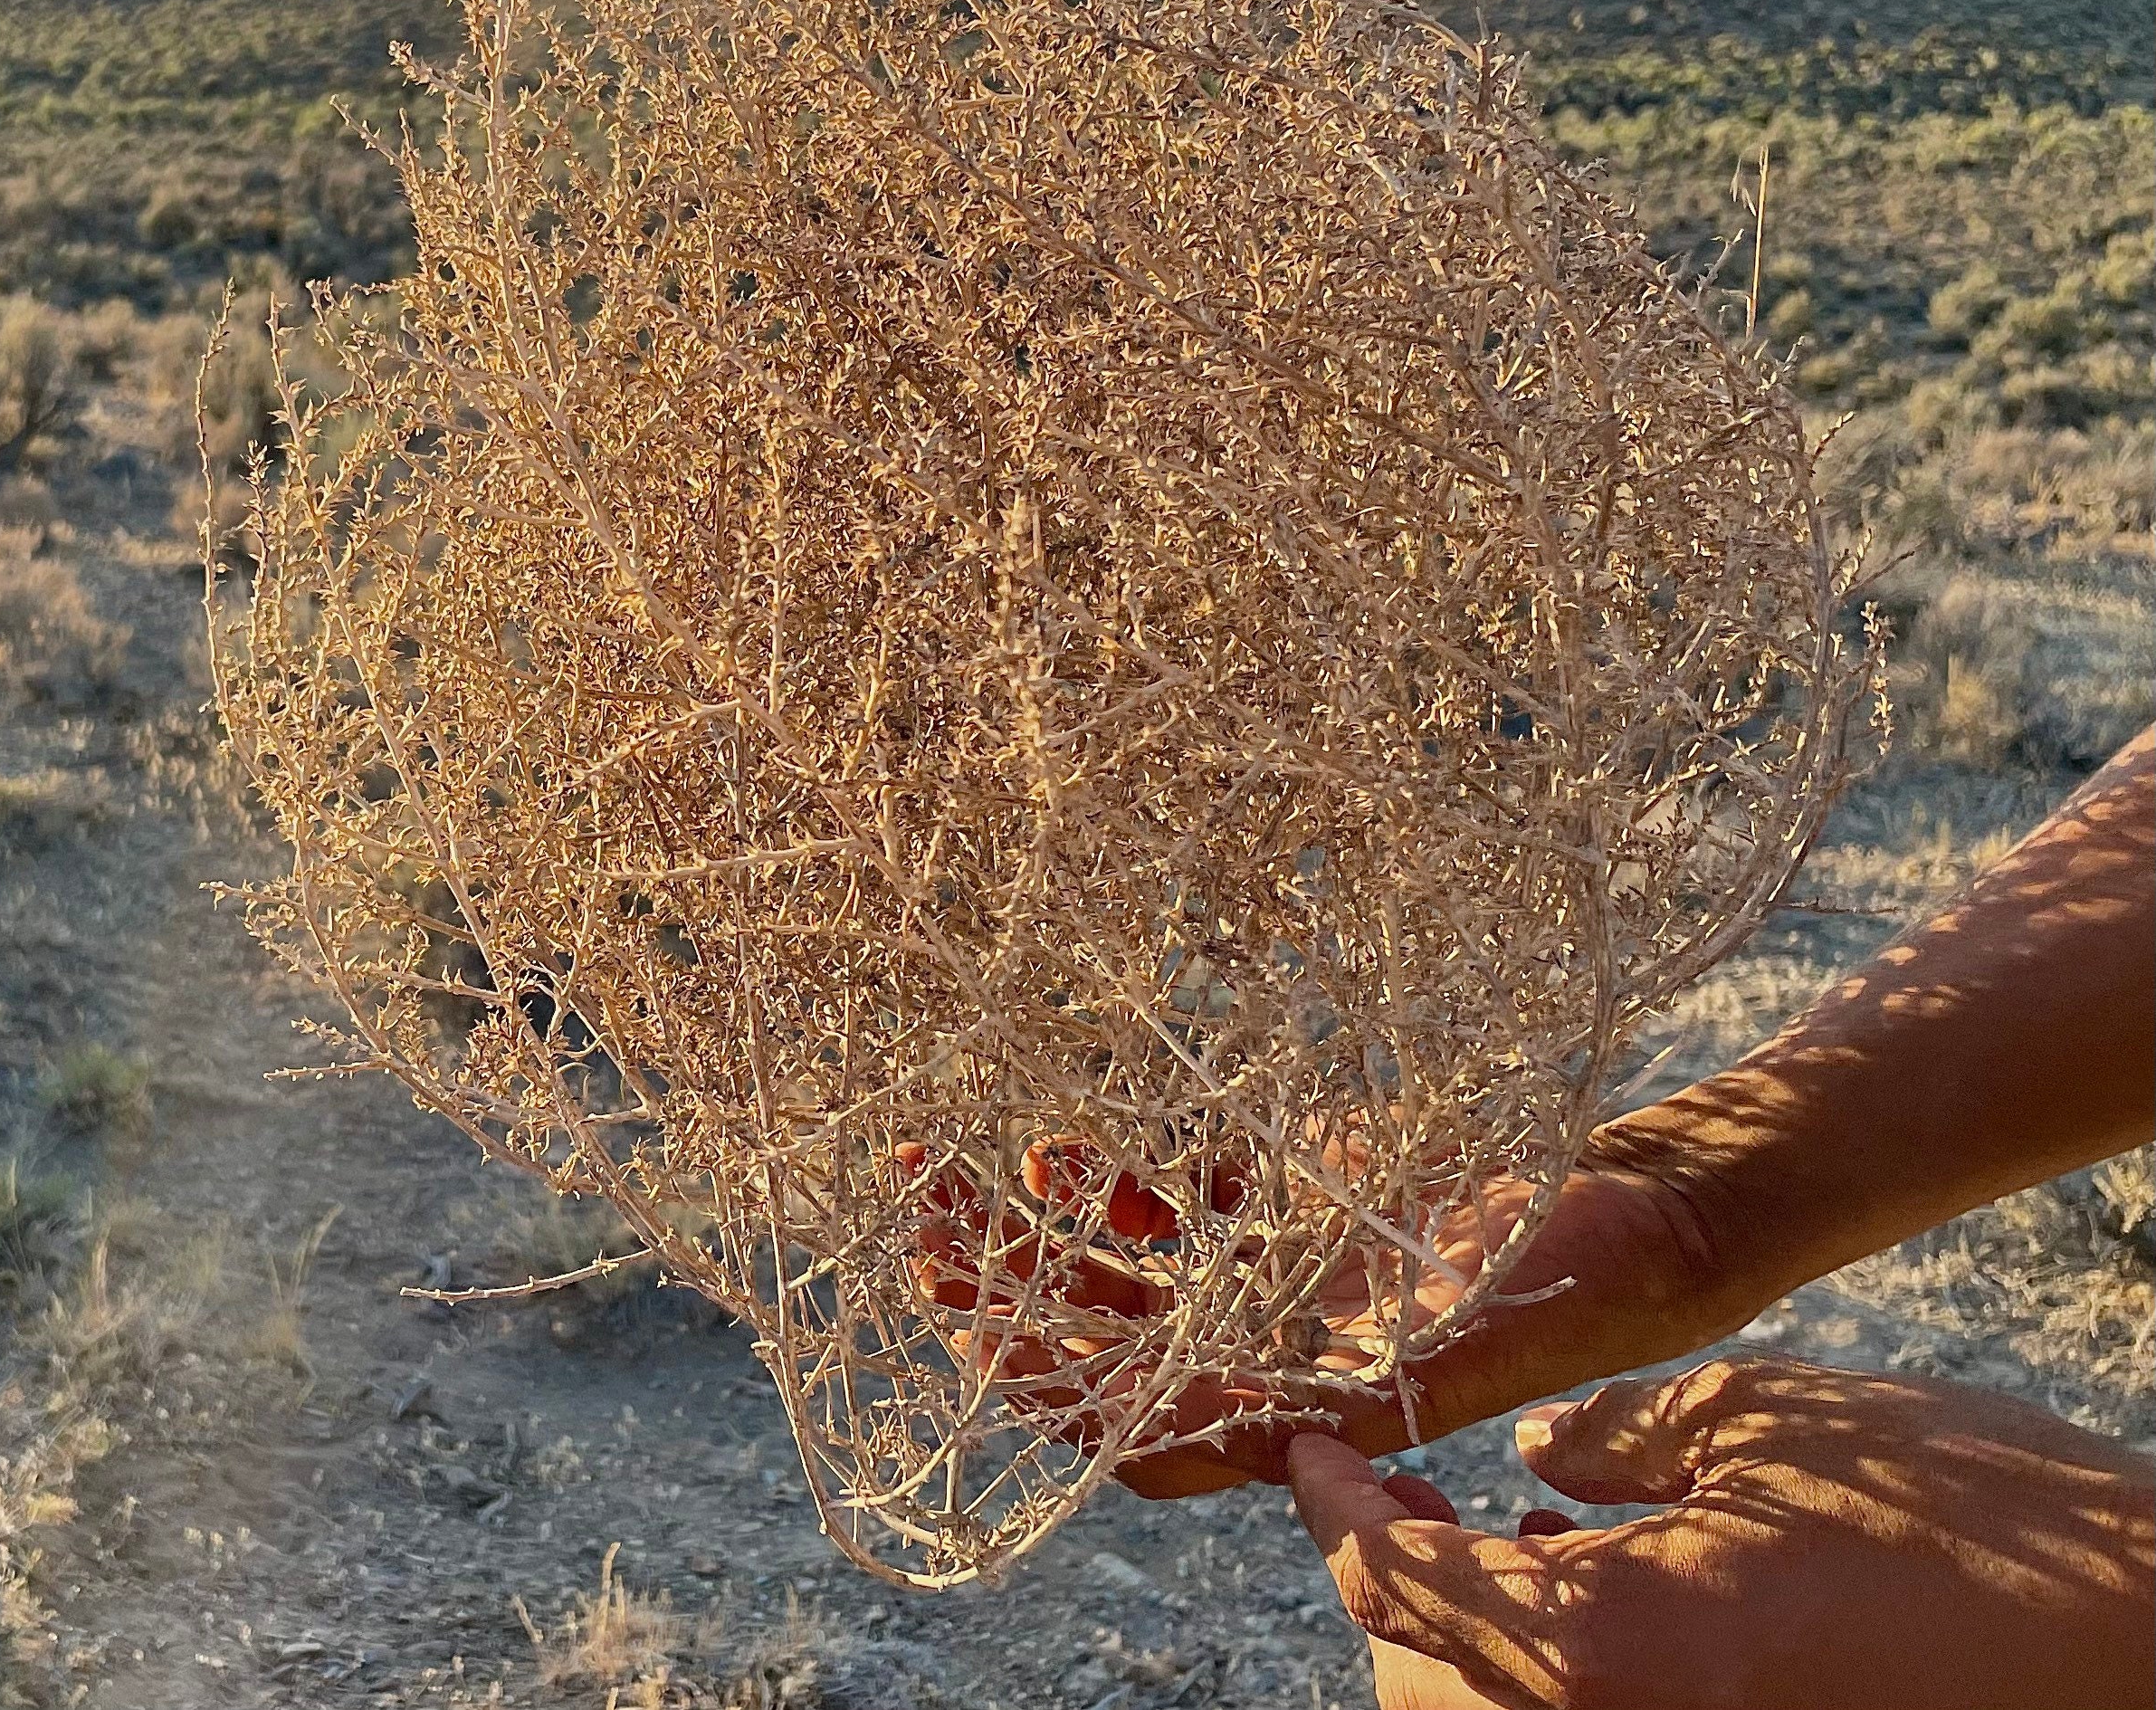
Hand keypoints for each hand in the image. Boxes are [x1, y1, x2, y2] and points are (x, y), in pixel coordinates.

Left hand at [911, 1138, 1757, 1495]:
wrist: (1661, 1204)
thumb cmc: (1594, 1271)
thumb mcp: (1489, 1332)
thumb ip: (1387, 1380)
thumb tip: (1274, 1432)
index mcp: (1318, 1406)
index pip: (1162, 1432)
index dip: (1067, 1402)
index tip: (980, 1347)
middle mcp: (1285, 1350)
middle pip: (1119, 1345)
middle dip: (1016, 1301)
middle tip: (923, 1245)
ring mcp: (1287, 1276)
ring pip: (1134, 1271)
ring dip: (1045, 1237)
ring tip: (953, 1182)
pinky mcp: (1305, 1204)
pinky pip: (1188, 1201)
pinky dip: (1123, 1182)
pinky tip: (1065, 1152)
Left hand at [1288, 1356, 2155, 1709]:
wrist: (2149, 1653)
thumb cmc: (1971, 1522)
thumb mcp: (1763, 1419)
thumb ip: (1611, 1434)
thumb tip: (1526, 1461)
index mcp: (1601, 1652)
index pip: (1393, 1586)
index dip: (1333, 1503)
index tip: (1299, 1443)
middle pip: (1424, 1682)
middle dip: (1396, 1584)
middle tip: (1407, 1487)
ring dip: (1473, 1635)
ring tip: (1506, 1532)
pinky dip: (1556, 1670)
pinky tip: (1597, 1584)